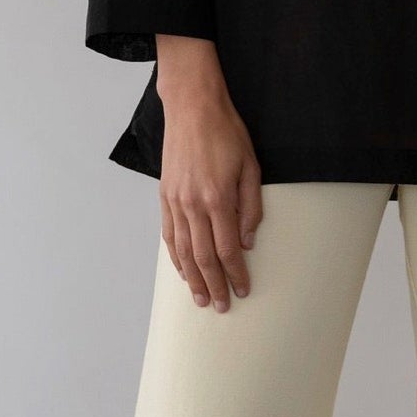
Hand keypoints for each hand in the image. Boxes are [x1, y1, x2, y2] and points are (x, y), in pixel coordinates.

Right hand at [154, 35, 263, 309]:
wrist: (192, 108)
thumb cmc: (226, 133)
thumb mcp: (251, 167)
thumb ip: (251, 207)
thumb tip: (248, 241)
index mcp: (218, 199)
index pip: (228, 249)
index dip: (236, 274)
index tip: (243, 291)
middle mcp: (194, 205)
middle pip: (203, 257)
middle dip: (213, 285)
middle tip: (220, 307)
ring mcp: (176, 202)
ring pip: (182, 251)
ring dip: (192, 278)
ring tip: (199, 298)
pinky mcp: (165, 196)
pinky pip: (169, 234)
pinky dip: (175, 256)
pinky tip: (182, 270)